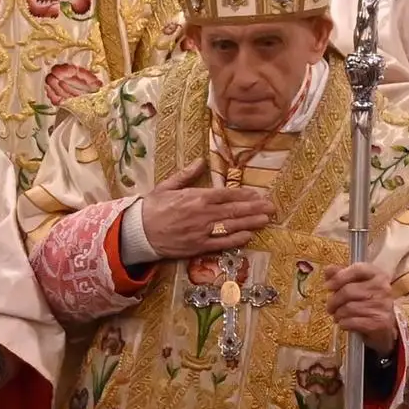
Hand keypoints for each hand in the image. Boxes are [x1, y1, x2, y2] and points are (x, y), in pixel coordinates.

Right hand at [138, 159, 275, 263]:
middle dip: (254, 208)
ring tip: (266, 219)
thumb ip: (187, 174)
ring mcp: (201, 231)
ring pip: (231, 226)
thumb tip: (201, 161)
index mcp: (196, 197)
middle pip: (234, 210)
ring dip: (251, 222)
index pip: (226, 194)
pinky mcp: (198, 247)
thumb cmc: (151, 207)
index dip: (244, 195)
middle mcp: (202, 214)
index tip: (258, 194)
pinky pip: (221, 243)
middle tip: (271, 207)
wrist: (137, 231)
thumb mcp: (167, 186)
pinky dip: (236, 240)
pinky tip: (249, 236)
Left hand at [325, 261, 401, 344]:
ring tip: (337, 316)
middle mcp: (382, 287)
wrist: (388, 322)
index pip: (356, 270)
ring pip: (349, 308)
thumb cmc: (369, 299)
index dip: (339, 277)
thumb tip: (327, 270)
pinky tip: (343, 323)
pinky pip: (353, 322)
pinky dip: (344, 323)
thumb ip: (342, 275)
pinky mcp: (380, 322)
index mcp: (377, 274)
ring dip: (338, 314)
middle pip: (348, 291)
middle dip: (334, 301)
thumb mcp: (358, 283)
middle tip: (329, 307)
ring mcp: (382, 305)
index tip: (328, 286)